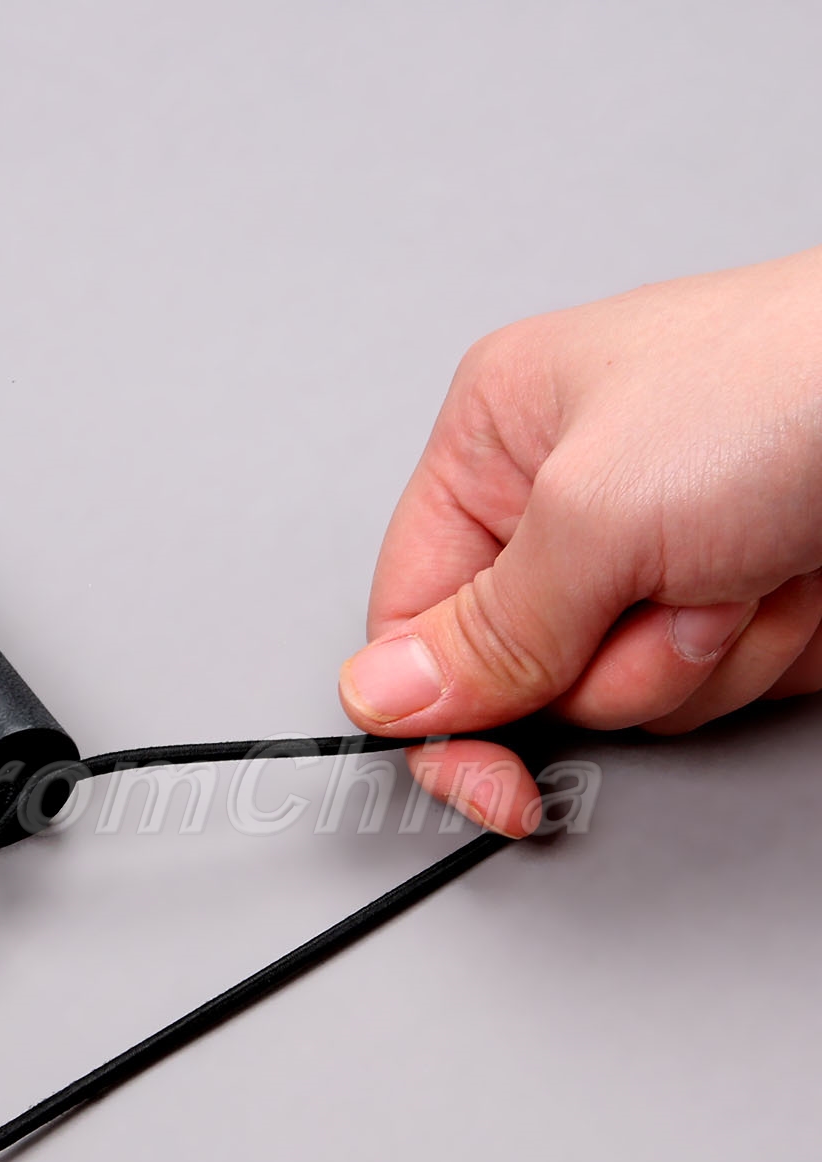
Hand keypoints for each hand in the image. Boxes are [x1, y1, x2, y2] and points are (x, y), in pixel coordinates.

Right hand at [339, 249, 821, 833]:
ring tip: (745, 566)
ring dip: (698, 658)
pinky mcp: (734, 605)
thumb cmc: (800, 381)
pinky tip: (789, 581)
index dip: (444, 714)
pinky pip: (708, 698)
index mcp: (498, 443)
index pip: (412, 619)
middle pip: (524, 677)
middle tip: (665, 593)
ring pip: (623, 700)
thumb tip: (381, 696)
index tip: (490, 779)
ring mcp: (656, 560)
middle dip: (611, 659)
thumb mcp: (597, 512)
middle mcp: (567, 503)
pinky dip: (760, 659)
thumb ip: (483, 629)